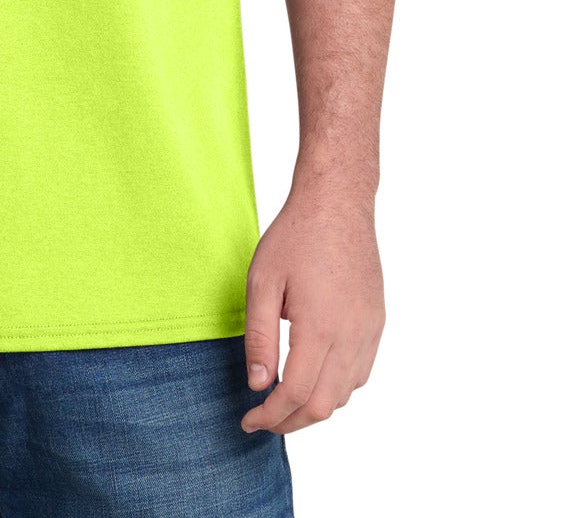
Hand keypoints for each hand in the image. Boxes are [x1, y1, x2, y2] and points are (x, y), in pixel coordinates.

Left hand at [240, 186, 384, 434]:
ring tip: (284, 403)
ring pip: (345, 393)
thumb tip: (258, 384)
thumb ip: (259, 337)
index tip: (249, 421)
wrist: (337, 204)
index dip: (271, 416)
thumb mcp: (262, 281)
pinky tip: (315, 379)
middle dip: (291, 421)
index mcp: (320, 328)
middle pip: (323, 404)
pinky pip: (360, 372)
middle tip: (263, 420)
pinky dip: (336, 388)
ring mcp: (368, 331)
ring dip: (314, 408)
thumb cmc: (295, 236)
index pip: (296, 394)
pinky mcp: (376, 322)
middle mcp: (351, 336)